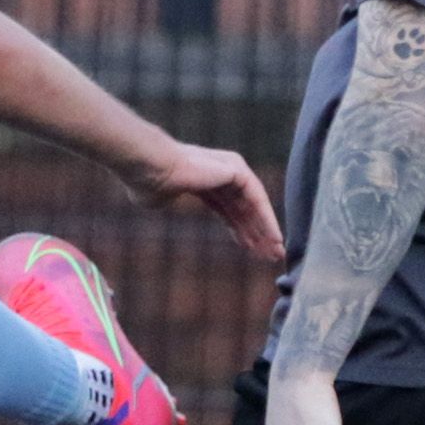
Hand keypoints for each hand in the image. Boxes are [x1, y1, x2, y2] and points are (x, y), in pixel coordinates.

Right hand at [128, 139, 282, 261]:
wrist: (150, 169)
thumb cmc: (148, 184)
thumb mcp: (158, 200)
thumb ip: (165, 201)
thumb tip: (164, 201)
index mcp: (201, 179)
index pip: (226, 206)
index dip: (237, 228)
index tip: (247, 248)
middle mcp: (219, 172)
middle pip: (243, 208)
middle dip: (256, 232)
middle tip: (269, 255)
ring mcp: (229, 168)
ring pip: (254, 205)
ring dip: (266, 230)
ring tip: (276, 253)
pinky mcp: (236, 170)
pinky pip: (257, 199)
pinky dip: (267, 219)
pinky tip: (274, 238)